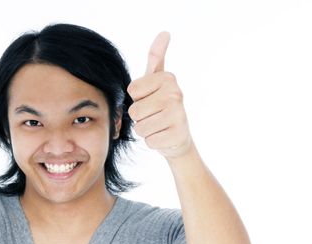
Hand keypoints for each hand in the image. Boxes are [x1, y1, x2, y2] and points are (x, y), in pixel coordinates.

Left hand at [127, 32, 192, 158]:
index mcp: (168, 78)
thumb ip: (156, 57)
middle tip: (154, 115)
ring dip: (145, 130)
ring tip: (158, 126)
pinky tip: (164, 136)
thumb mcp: (157, 80)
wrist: (178, 137)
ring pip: (140, 127)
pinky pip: (149, 141)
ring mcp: (179, 115)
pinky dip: (153, 142)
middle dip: (140, 117)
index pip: (132, 90)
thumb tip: (164, 32)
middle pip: (134, 111)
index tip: (150, 98)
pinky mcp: (177, 136)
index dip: (137, 98)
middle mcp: (176, 94)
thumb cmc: (161, 105)